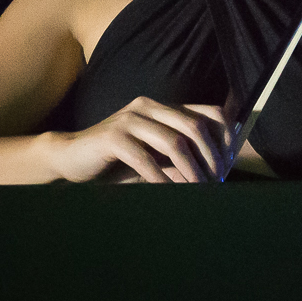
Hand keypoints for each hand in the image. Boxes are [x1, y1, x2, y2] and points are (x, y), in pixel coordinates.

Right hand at [50, 96, 232, 183]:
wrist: (72, 157)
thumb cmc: (117, 160)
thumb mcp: (154, 154)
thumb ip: (180, 154)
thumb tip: (217, 169)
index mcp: (162, 107)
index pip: (210, 113)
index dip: (226, 139)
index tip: (229, 166)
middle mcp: (148, 107)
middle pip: (195, 127)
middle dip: (211, 158)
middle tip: (215, 183)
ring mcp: (130, 120)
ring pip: (174, 143)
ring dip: (191, 171)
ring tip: (198, 191)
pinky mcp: (113, 137)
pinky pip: (146, 159)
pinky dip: (162, 179)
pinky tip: (169, 193)